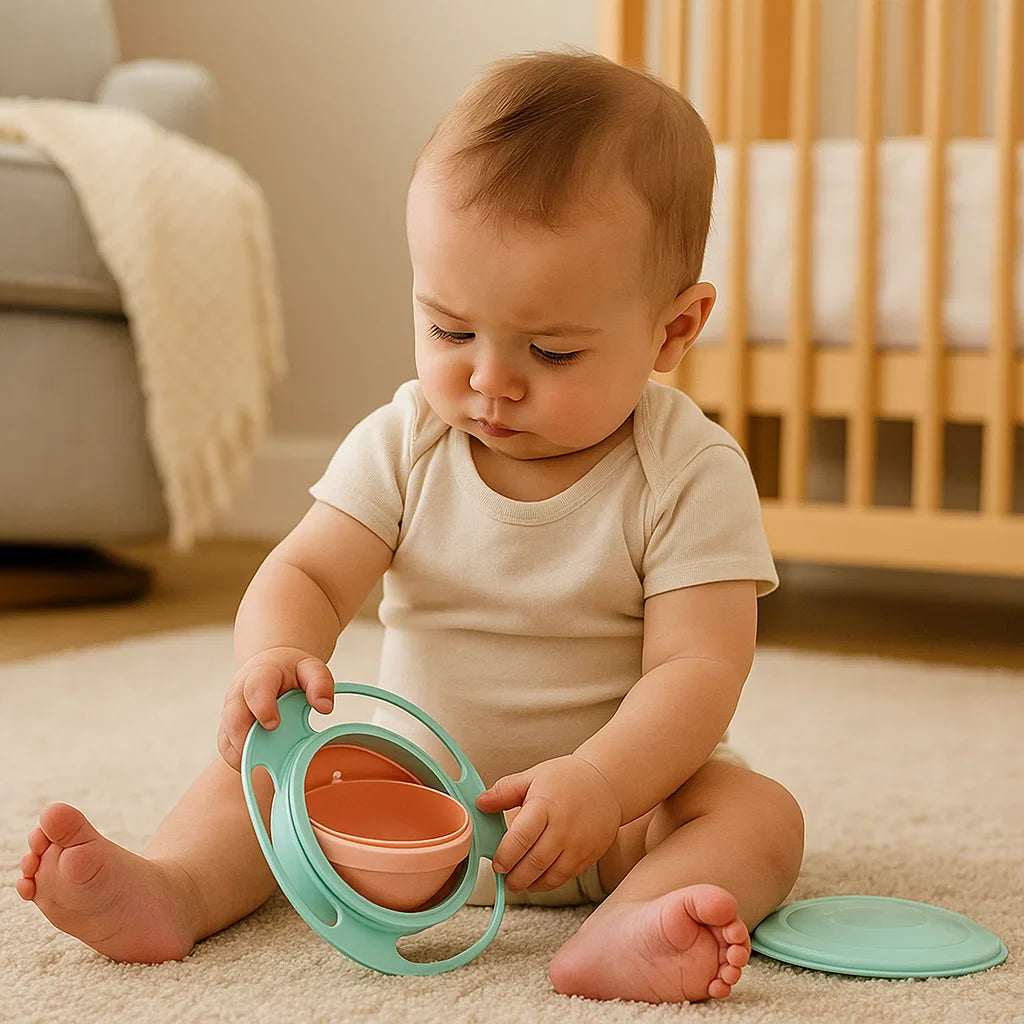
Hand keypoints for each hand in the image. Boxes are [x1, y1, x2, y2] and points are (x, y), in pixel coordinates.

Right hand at [217, 646, 333, 770]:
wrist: (274, 667)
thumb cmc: (292, 671)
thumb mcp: (312, 668)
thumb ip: (320, 683)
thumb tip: (324, 707)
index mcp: (262, 673)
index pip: (255, 688)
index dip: (262, 708)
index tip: (274, 725)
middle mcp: (240, 691)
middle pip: (233, 716)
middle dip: (246, 738)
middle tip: (266, 752)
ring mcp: (231, 710)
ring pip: (226, 736)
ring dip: (242, 752)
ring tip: (264, 761)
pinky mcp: (228, 726)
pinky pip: (226, 747)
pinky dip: (238, 758)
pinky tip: (257, 762)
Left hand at [475, 755, 622, 893]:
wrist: (607, 784)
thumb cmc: (567, 778)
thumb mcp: (533, 776)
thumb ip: (505, 791)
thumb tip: (480, 803)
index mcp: (545, 805)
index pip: (520, 838)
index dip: (505, 856)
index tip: (496, 863)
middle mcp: (562, 828)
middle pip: (534, 862)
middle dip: (514, 876)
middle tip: (503, 876)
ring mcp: (578, 844)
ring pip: (550, 876)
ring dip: (529, 884)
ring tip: (517, 881)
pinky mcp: (588, 856)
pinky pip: (565, 877)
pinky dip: (547, 883)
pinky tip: (537, 879)